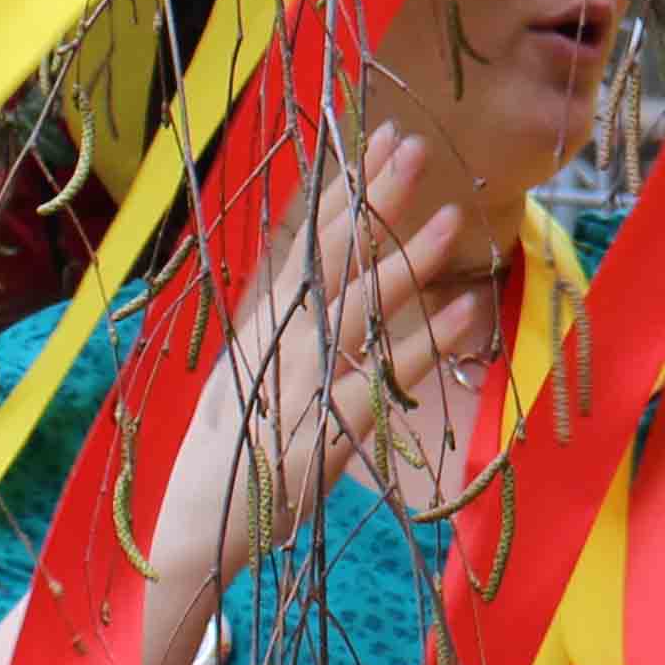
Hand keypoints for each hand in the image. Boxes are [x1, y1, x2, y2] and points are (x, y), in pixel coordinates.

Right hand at [164, 137, 500, 593]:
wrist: (195, 530)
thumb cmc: (233, 449)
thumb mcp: (251, 372)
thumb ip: (285, 324)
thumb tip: (322, 274)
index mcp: (264, 325)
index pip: (308, 241)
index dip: (343, 187)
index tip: (377, 135)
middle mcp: (282, 343)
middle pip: (333, 259)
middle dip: (375, 199)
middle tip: (416, 145)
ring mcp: (303, 385)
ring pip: (361, 309)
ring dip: (409, 260)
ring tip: (455, 216)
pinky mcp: (326, 433)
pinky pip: (385, 379)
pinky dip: (426, 343)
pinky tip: (468, 309)